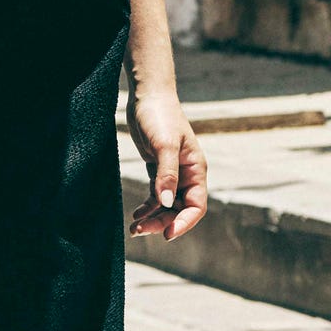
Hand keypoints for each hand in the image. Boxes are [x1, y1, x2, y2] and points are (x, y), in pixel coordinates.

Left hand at [127, 89, 206, 241]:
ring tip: (134, 227)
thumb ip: (166, 174)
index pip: (196, 205)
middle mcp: (187, 175)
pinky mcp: (157, 169)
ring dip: (153, 217)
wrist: (147, 97)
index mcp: (196, 170)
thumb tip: (165, 202)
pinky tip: (136, 214)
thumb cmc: (160, 117)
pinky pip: (155, 195)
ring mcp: (172, 173)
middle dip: (162, 221)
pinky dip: (147, 206)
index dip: (184, 222)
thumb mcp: (164, 145)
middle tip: (140, 230)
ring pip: (166, 205)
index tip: (167, 234)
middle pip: (179, 209)